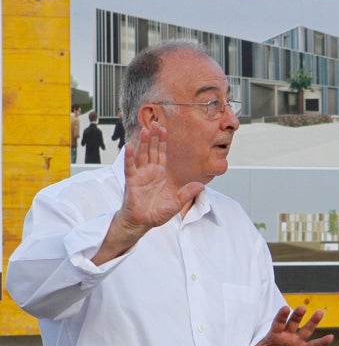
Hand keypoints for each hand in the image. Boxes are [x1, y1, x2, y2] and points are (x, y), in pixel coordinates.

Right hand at [92, 122, 203, 264]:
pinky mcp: (131, 181)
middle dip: (153, 137)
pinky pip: (130, 167)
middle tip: (155, 122)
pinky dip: (129, 157)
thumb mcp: (176, 203)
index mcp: (160, 174)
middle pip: (151, 150)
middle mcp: (149, 172)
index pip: (161, 154)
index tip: (164, 129)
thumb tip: (201, 185)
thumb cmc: (156, 213)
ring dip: (142, 142)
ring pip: (141, 155)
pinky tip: (130, 146)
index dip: (162, 142)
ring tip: (144, 130)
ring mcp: (139, 175)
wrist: (143, 222)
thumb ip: (187, 193)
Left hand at [227, 305, 333, 345]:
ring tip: (320, 313)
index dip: (282, 316)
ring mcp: (297, 341)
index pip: (278, 323)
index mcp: (275, 334)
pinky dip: (321, 342)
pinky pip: (314, 345)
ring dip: (313, 322)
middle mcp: (288, 335)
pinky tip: (331, 337)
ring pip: (306, 330)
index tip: (285, 308)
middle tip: (302, 308)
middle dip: (297, 316)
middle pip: (293, 323)